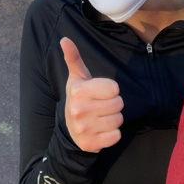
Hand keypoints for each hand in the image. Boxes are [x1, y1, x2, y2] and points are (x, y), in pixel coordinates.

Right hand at [61, 37, 123, 152]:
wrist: (71, 129)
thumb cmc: (79, 98)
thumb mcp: (77, 78)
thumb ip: (73, 58)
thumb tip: (64, 39)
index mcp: (79, 91)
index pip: (114, 88)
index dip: (111, 90)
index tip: (101, 93)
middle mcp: (79, 110)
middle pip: (118, 104)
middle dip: (115, 105)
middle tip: (103, 106)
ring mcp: (84, 128)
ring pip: (119, 120)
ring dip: (114, 119)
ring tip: (102, 117)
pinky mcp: (90, 144)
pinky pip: (116, 136)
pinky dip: (113, 134)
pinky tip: (102, 130)